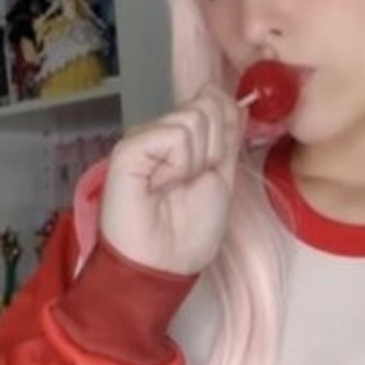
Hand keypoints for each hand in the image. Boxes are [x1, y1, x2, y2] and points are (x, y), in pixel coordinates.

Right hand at [99, 85, 243, 275]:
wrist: (166, 263)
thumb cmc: (190, 232)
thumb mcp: (221, 176)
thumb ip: (228, 138)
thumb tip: (235, 101)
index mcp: (182, 140)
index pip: (212, 103)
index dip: (224, 126)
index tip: (214, 165)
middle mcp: (161, 134)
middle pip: (206, 108)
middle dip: (212, 149)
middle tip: (192, 182)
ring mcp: (144, 139)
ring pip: (193, 119)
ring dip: (194, 161)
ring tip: (175, 187)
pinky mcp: (129, 149)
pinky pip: (174, 134)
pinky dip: (178, 163)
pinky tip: (161, 184)